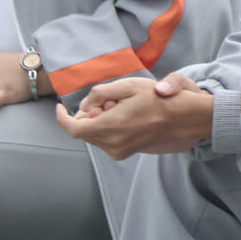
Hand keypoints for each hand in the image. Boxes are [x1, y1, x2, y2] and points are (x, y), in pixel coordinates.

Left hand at [56, 72, 213, 158]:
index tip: (60, 108)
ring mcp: (117, 151)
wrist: (180, 117)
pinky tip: (122, 118)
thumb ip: (100, 94)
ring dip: (96, 122)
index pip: (72, 128)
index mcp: (109, 126)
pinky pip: (103, 141)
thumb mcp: (128, 86)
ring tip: (118, 108)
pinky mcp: (122, 153)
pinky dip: (105, 129)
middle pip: (82, 132)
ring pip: (93, 136)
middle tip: (106, 101)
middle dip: (86, 116)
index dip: (62, 118)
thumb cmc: (156, 98)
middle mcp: (110, 143)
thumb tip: (85, 106)